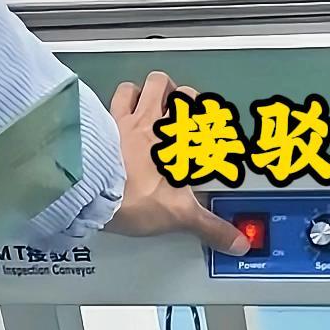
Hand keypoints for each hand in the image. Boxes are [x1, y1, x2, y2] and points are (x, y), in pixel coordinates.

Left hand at [106, 75, 248, 254]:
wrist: (91, 191)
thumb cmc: (136, 197)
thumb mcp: (179, 215)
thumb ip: (210, 227)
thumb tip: (238, 242)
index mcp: (177, 139)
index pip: (201, 115)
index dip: (207, 120)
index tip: (209, 134)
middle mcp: (153, 122)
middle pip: (173, 90)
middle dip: (179, 97)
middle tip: (180, 114)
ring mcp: (126, 119)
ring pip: (140, 87)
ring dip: (147, 92)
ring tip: (149, 106)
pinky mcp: (102, 123)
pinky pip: (112, 100)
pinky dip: (118, 103)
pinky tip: (118, 114)